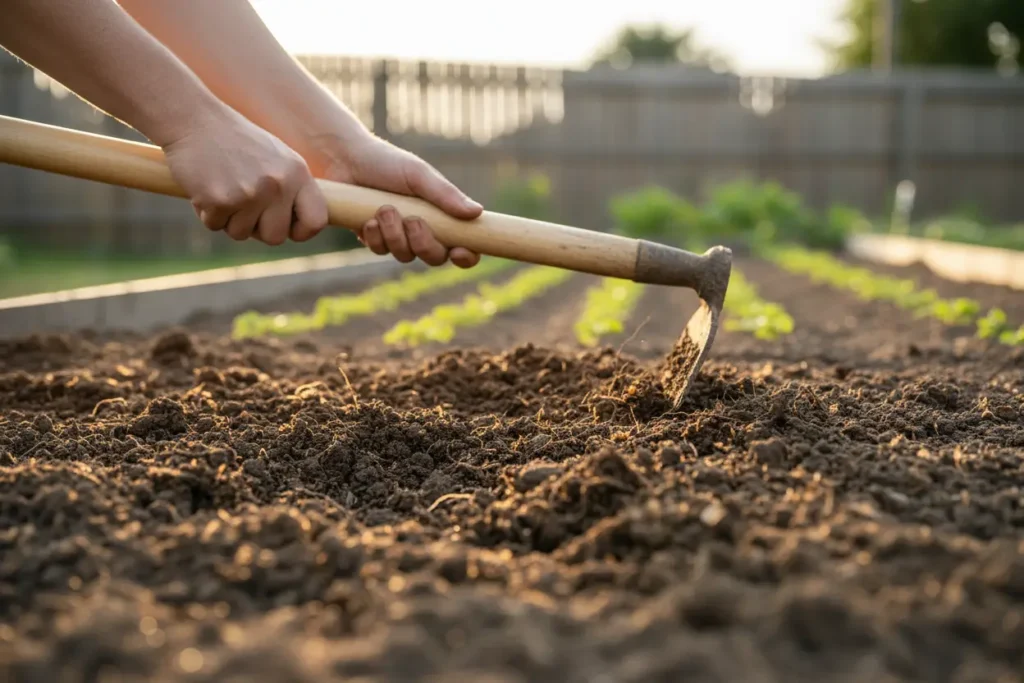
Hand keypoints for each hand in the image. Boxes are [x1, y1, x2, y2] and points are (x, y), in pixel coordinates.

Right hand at [162, 107, 328, 244]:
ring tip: (223, 188)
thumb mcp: (277, 158)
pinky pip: (215, 226)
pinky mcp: (220, 200)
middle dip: (257, 228)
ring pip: (242, 234)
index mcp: (297, 173)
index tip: (286, 227)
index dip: (301, 231)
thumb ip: (292, 190)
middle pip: (275, 237)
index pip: (316, 220)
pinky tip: (205, 186)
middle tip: (242, 204)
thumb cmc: (235, 141)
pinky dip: (206, 213)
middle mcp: (278, 184)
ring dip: (228, 219)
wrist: (193, 119)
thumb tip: (304, 228)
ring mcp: (250, 193)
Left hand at [317, 135, 482, 267]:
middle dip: (424, 244)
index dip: (466, 256)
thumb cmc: (386, 162)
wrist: (343, 158)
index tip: (460, 251)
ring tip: (384, 208)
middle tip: (413, 221)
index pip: (463, 245)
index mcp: (440, 214)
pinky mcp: (373, 238)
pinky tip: (367, 219)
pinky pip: (380, 251)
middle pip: (434, 257)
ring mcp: (397, 236)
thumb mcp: (419, 175)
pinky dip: (375, 237)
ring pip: (405, 256)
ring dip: (395, 235)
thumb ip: (446, 195)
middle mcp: (422, 229)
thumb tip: (477, 213)